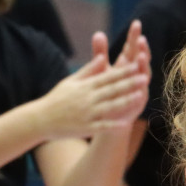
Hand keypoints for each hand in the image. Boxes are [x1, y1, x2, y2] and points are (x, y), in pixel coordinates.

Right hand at [34, 25, 149, 139]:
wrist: (40, 120)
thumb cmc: (57, 99)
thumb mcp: (71, 81)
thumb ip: (88, 70)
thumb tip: (102, 56)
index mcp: (85, 86)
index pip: (107, 77)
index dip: (123, 71)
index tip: (136, 65)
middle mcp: (87, 99)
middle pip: (112, 90)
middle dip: (129, 84)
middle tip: (145, 77)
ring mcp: (87, 114)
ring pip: (110, 107)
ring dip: (126, 101)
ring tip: (141, 96)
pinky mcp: (85, 128)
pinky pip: (102, 127)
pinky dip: (114, 125)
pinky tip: (127, 123)